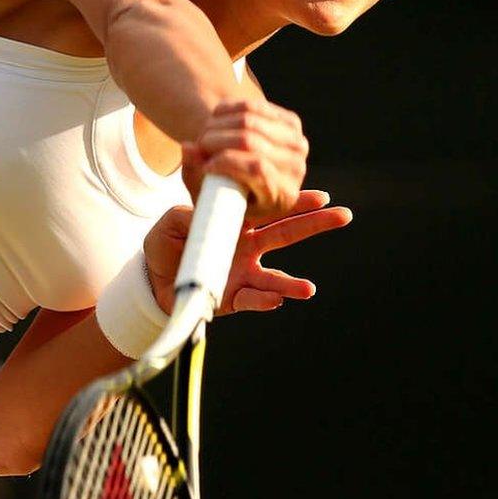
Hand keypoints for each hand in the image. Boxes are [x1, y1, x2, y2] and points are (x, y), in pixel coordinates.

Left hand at [142, 190, 352, 314]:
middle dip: (314, 226)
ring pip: (274, 278)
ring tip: (309, 289)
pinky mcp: (232, 297)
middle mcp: (247, 247)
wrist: (155, 280)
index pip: (270, 210)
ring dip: (292, 285)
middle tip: (342, 216)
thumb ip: (184, 212)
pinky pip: (250, 299)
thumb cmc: (167, 245)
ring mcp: (243, 273)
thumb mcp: (170, 222)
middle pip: (285, 235)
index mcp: (237, 222)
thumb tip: (200, 210)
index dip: (295, 203)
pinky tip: (276, 301)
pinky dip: (263, 301)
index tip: (320, 196)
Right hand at [181, 98, 308, 223]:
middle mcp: (295, 170)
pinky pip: (254, 106)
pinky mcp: (292, 123)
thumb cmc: (225, 191)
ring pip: (250, 121)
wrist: (249, 174)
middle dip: (216, 141)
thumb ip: (195, 175)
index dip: (226, 162)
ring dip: (218, 125)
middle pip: (251, 142)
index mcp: (282, 197)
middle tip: (200, 145)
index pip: (257, 169)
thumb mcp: (207, 194)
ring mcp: (297, 144)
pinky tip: (215, 118)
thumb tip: (188, 147)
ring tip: (204, 135)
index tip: (206, 165)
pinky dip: (228, 109)